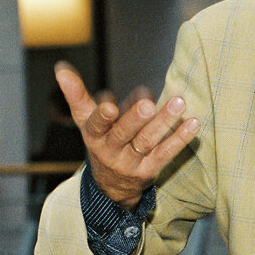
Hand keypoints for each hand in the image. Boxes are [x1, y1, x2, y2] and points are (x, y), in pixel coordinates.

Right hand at [54, 61, 200, 207]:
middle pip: (123, 133)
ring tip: (178, 103)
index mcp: (93, 135)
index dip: (101, 116)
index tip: (109, 104)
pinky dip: (179, 138)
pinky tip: (193, 123)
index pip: (95, 124)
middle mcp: (110, 150)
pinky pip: (165, 153)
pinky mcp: (149, 170)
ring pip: (147, 141)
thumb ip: (77, 94)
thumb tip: (61, 68)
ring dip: (163, 122)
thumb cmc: (102, 139)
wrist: (111, 185)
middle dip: (135, 118)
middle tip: (148, 103)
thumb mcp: (86, 120)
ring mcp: (130, 162)